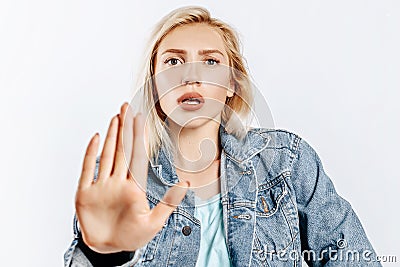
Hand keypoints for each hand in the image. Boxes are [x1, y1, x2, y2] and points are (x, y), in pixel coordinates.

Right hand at [75, 103, 188, 252]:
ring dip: (110, 136)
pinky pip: (87, 170)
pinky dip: (90, 154)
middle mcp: (117, 182)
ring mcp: (101, 186)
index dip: (138, 137)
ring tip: (115, 117)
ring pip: (106, 155)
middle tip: (126, 107)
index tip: (140, 119)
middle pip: (122, 150)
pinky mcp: (85, 193)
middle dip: (124, 128)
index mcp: (134, 187)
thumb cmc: (131, 237)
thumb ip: (168, 202)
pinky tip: (96, 138)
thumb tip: (186, 184)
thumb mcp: (154, 222)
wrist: (108, 249)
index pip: (137, 157)